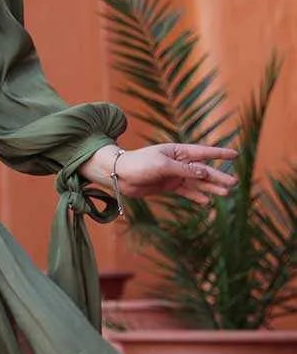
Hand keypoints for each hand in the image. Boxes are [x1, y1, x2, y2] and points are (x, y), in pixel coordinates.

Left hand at [81, 142, 237, 205]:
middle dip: (218, 176)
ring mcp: (174, 175)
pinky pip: (186, 192)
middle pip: (203, 170)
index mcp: (178, 151)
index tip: (235, 154)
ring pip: (197, 182)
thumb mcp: (162, 165)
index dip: (219, 153)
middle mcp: (178, 163)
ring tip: (225, 193)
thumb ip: (184, 169)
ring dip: (210, 188)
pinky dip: (196, 196)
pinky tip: (207, 202)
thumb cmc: (139, 164)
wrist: (119, 176)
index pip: (203, 152)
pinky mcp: (168, 187)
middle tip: (234, 183)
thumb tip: (205, 172)